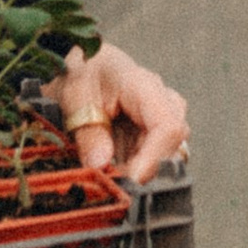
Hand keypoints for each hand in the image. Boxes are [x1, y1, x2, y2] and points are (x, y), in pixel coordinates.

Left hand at [52, 41, 187, 185]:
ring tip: (107, 163)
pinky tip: (113, 160)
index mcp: (143, 85)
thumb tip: (101, 164)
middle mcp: (163, 100)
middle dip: (144, 166)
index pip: (167, 126)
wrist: (86, 67)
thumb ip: (88, 132)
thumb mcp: (75, 100)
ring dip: (137, 166)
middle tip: (111, 177)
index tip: (131, 180)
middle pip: (172, 143)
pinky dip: (134, 165)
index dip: (154, 158)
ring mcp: (164, 115)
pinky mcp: (158, 130)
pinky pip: (156, 156)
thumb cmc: (83, 74)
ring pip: (167, 153)